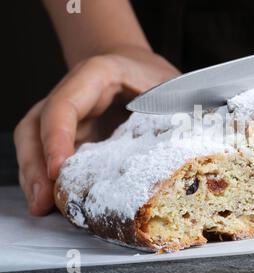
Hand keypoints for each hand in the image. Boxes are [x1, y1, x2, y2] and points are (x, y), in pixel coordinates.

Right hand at [14, 46, 179, 214]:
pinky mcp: (71, 133)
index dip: (58, 138)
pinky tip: (54, 199)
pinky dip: (47, 177)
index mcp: (97, 75)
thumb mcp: (172, 83)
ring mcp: (68, 116)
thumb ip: (178, 105)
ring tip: (44, 206)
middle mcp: (73, 95)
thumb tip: (200, 137)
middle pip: (37, 127)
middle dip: (36, 165)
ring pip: (35, 142)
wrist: (136, 66)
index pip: (65, 106)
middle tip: (44, 199)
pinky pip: (49, 153)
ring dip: (35, 175)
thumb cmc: (154, 75)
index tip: (59, 169)